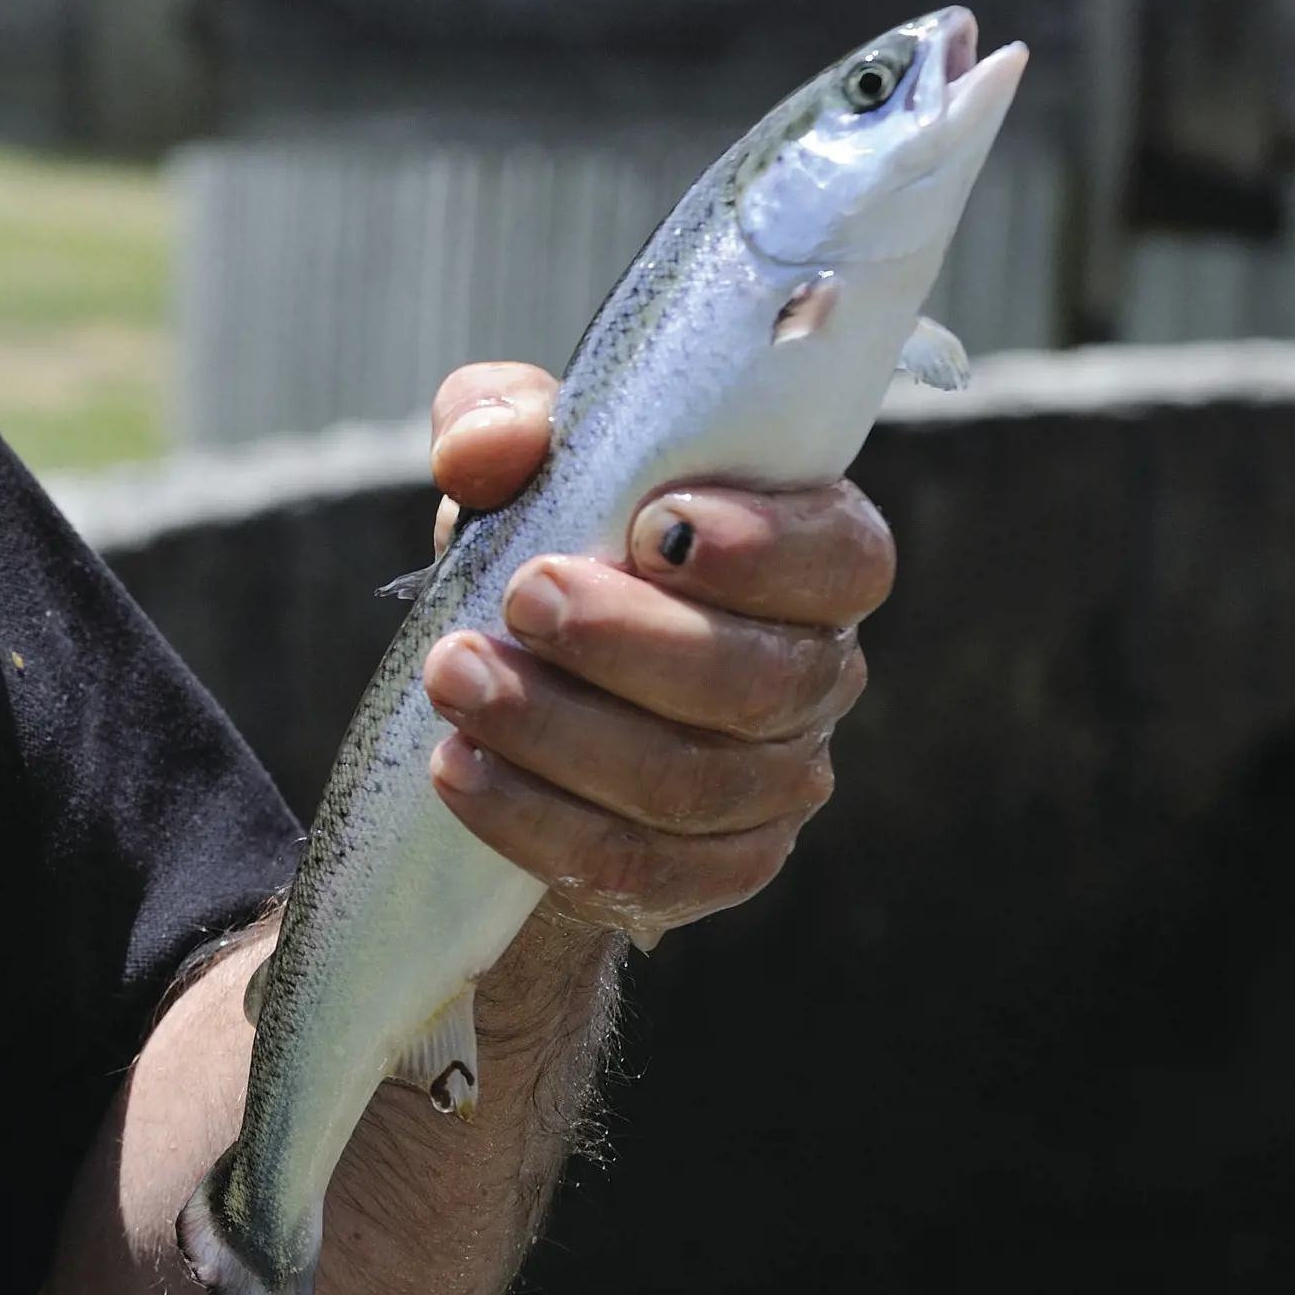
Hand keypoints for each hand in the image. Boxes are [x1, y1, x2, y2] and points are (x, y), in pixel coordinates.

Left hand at [411, 362, 892, 943]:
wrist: (520, 687)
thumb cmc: (552, 544)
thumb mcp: (522, 463)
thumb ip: (502, 424)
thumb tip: (483, 454)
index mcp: (811, 557)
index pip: (841, 559)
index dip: (762, 549)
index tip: (649, 526)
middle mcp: (814, 675)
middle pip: (757, 682)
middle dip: (628, 641)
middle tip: (519, 599)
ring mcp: (774, 786)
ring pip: (690, 785)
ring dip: (559, 732)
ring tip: (452, 678)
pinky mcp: (712, 870)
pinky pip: (638, 869)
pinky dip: (537, 822)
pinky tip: (459, 770)